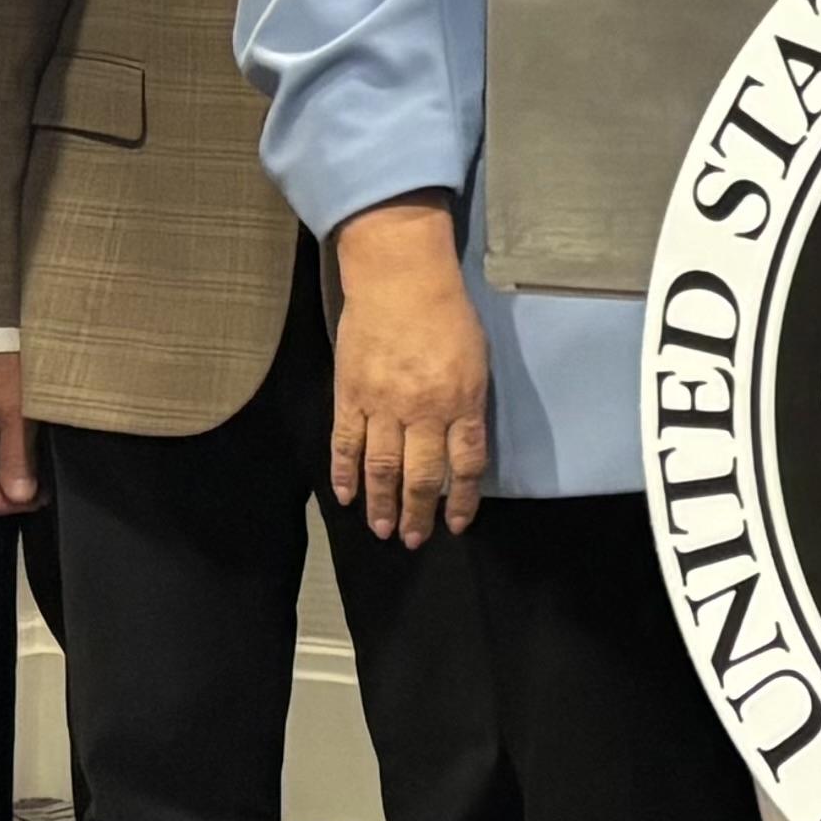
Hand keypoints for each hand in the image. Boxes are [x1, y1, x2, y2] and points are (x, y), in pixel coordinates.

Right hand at [329, 196, 491, 545]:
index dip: (462, 499)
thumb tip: (460, 440)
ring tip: (384, 530)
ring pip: (382, 468)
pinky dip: (344, 473)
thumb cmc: (447, 313)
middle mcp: (423, 411)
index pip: (465, 463)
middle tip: (414, 540)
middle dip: (419, 513)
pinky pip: (345, 443)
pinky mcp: (350, 396)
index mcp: (462, 401)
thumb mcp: (476, 359)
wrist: (400, 280)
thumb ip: (468, 403)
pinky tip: (345, 496)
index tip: (456, 523)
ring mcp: (383, 406)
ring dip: (382, 504)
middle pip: (422, 475)